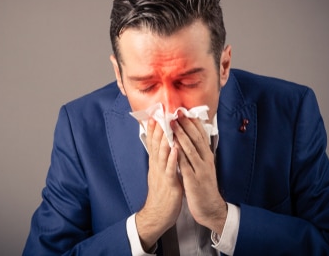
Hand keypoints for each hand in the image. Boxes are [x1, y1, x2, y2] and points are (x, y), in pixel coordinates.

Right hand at [136, 118, 182, 250]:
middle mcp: (157, 167)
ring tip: (166, 126)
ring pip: (161, 154)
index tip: (153, 116)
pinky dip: (172, 158)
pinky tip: (175, 149)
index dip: (153, 130)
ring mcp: (162, 174)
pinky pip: (170, 169)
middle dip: (158, 130)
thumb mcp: (160, 174)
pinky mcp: (169, 183)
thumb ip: (160, 161)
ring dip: (164, 139)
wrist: (158, 214)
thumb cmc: (162, 194)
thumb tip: (162, 148)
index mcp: (156, 164)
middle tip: (159, 115)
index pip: (153, 143)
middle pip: (155, 145)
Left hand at [172, 112, 227, 234]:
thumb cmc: (204, 185)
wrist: (210, 207)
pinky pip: (185, 165)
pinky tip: (172, 146)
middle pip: (196, 138)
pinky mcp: (193, 180)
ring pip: (191, 149)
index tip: (184, 110)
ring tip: (172, 124)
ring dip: (181, 135)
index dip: (193, 122)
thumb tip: (191, 136)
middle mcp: (205, 160)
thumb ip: (198, 152)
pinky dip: (179, 154)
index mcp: (207, 156)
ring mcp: (200, 170)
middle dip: (186, 124)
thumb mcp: (204, 166)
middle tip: (177, 111)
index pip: (201, 135)